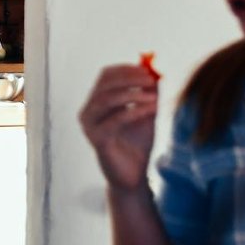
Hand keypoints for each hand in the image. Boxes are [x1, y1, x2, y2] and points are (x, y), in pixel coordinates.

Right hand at [77, 64, 159, 191]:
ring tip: (155, 96)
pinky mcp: (97, 140)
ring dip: (134, 94)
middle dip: (130, 78)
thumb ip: (149, 92)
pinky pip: (116, 119)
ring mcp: (89, 126)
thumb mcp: (147, 111)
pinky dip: (136, 111)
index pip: (106, 75)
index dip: (126, 69)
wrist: (134, 175)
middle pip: (105, 84)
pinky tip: (152, 109)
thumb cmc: (138, 142)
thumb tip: (156, 70)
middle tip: (152, 80)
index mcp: (97, 101)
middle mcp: (88, 111)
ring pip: (108, 99)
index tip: (148, 69)